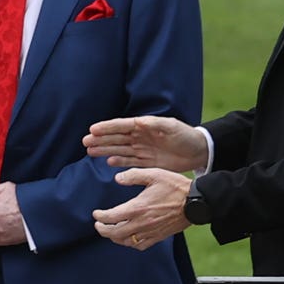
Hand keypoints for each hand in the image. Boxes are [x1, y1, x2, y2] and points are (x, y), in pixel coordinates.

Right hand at [84, 115, 207, 174]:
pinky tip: (108, 162)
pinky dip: (119, 161)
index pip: (121, 126)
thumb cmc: (185, 135)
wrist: (199, 151)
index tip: (92, 130)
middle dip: (100, 140)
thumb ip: (154, 124)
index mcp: (144, 126)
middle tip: (85, 142)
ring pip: (119, 150)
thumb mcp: (171, 127)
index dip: (107, 128)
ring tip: (90, 151)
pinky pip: (129, 161)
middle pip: (116, 138)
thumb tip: (138, 122)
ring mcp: (142, 150)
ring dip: (105, 150)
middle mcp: (140, 137)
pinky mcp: (147, 162)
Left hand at [93, 168, 194, 249]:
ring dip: (115, 237)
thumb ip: (133, 175)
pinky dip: (130, 244)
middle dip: (103, 229)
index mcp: (138, 208)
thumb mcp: (153, 174)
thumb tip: (117, 178)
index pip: (111, 217)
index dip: (100, 217)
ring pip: (126, 241)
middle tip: (98, 224)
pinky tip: (128, 238)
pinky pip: (140, 246)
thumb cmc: (175, 186)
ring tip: (111, 231)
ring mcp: (151, 231)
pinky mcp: (159, 236)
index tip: (96, 214)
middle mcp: (142, 223)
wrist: (197, 202)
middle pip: (115, 233)